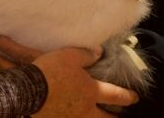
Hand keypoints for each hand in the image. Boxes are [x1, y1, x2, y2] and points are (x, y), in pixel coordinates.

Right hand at [0, 36, 137, 116]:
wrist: (27, 90)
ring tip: (97, 117)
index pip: (115, 95)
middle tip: (119, 117)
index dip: (127, 96)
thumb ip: (86, 54)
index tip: (135, 98)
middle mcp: (85, 108)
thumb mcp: (69, 56)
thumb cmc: (51, 71)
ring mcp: (71, 117)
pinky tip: (72, 115)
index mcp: (91, 91)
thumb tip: (99, 52)